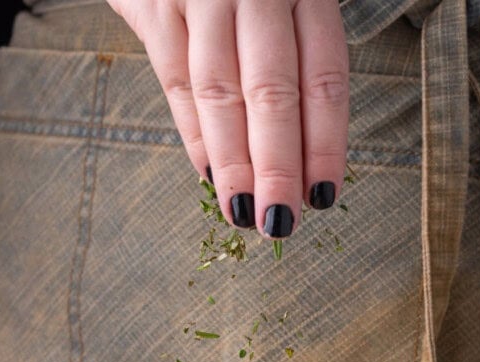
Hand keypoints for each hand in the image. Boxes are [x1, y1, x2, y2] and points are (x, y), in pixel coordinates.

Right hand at [107, 0, 348, 236]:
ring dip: (233, 162)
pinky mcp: (154, 1)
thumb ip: (298, 42)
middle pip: (272, 91)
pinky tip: (209, 173)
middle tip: (282, 222)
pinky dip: (193, 131)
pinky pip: (175, 77)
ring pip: (219, 92)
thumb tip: (311, 140)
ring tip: (244, 213)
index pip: (323, 75)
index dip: (325, 143)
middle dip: (277, 166)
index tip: (324, 196)